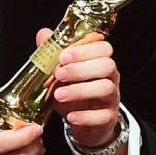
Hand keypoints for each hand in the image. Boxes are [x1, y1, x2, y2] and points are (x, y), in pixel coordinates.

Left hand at [37, 28, 124, 154]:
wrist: (81, 121)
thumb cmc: (72, 92)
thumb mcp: (60, 72)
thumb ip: (53, 53)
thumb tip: (43, 33)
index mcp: (99, 61)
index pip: (103, 48)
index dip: (84, 49)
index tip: (63, 56)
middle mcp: (110, 77)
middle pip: (107, 65)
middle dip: (81, 68)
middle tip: (58, 74)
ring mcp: (111, 98)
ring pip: (106, 88)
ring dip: (80, 90)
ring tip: (58, 95)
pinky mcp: (109, 118)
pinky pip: (103, 116)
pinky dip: (85, 116)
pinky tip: (70, 116)